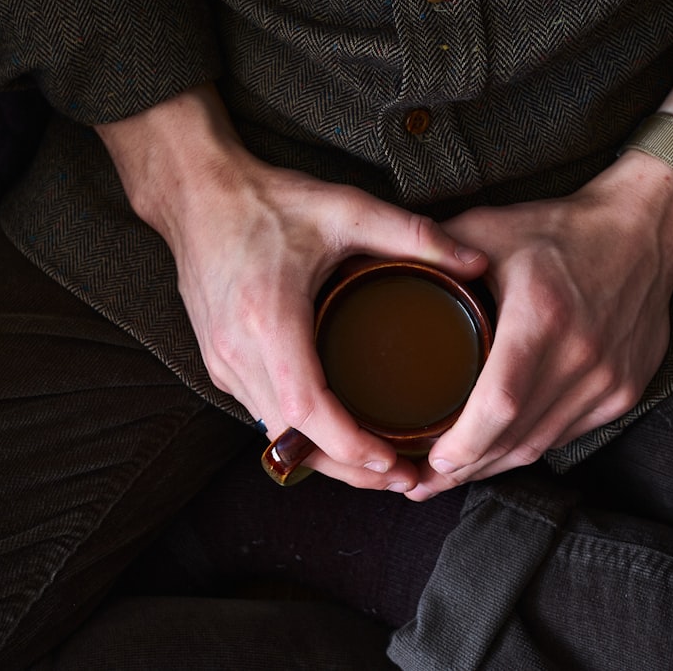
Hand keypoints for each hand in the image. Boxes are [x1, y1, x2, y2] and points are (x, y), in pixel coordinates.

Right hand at [97, 85, 486, 491]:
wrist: (196, 195)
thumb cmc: (265, 202)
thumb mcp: (346, 210)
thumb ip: (415, 236)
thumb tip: (475, 264)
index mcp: (269, 318)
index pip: (307, 409)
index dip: (349, 445)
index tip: (391, 461)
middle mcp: (238, 352)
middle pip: (292, 439)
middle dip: (348, 468)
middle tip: (402, 477)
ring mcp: (223, 363)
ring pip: (275, 435)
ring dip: (323, 457)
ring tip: (378, 462)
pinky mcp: (219, 363)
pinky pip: (262, 414)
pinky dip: (300, 434)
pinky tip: (336, 433)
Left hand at [405, 152, 672, 499]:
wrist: (646, 231)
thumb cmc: (561, 229)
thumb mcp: (490, 228)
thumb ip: (434, 252)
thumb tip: (372, 270)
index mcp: (541, 315)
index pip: (498, 404)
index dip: (463, 445)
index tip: (428, 462)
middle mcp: (581, 353)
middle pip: (517, 438)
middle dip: (466, 469)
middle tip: (422, 483)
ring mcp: (609, 377)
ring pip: (542, 444)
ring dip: (496, 465)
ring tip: (452, 474)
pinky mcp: (626, 389)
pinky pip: (568, 434)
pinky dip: (530, 445)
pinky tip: (499, 450)